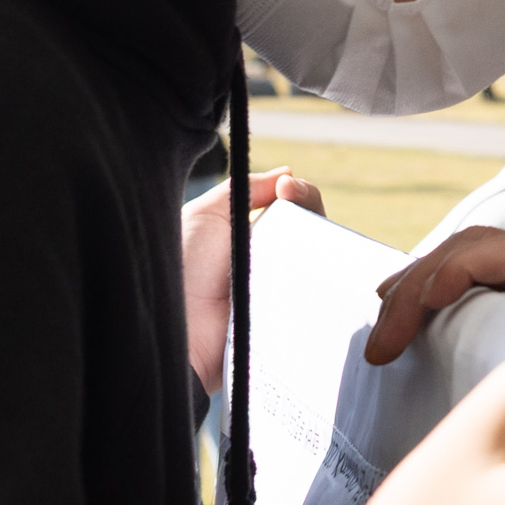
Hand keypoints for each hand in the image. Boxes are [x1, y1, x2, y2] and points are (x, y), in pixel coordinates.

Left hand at [185, 169, 322, 393]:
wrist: (179, 331)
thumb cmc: (182, 271)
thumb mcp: (206, 216)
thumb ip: (244, 189)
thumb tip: (287, 173)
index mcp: (253, 239)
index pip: (293, 211)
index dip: (297, 195)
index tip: (287, 188)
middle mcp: (273, 264)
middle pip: (314, 232)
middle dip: (310, 210)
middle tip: (293, 200)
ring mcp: (288, 293)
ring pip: (324, 262)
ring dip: (317, 242)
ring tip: (299, 236)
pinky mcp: (298, 320)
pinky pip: (325, 296)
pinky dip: (324, 278)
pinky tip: (312, 264)